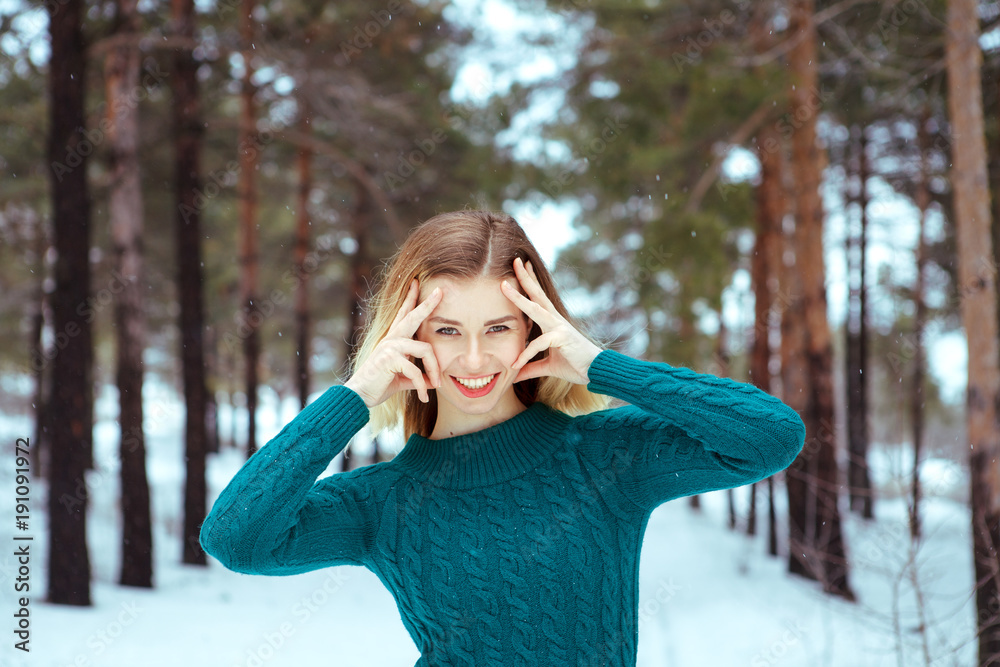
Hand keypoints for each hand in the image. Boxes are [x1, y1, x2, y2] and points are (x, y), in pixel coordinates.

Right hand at [344, 278, 443, 407]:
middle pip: (413, 316)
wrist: (360, 397)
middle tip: (440, 291)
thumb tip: (434, 382)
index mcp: (393, 340)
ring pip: (425, 349)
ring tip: (437, 385)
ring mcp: (390, 346)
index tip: (416, 284)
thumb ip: (418, 376)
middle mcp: (391, 339)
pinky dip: (422, 385)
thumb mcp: (402, 378)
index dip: (411, 299)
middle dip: (428, 304)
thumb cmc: (379, 386)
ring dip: (434, 369)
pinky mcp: (390, 358)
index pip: (404, 315)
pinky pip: (416, 370)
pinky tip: (424, 396)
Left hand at [501, 257, 601, 384]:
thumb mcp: (549, 367)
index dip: (530, 282)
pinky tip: (515, 363)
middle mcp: (555, 320)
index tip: (522, 266)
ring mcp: (559, 327)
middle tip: (515, 259)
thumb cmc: (576, 365)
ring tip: (503, 286)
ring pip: (535, 309)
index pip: (539, 298)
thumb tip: (515, 374)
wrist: (597, 371)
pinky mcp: (562, 338)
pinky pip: (540, 343)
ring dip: (518, 297)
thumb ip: (531, 368)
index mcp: (552, 322)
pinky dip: (526, 354)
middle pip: (537, 294)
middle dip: (525, 277)